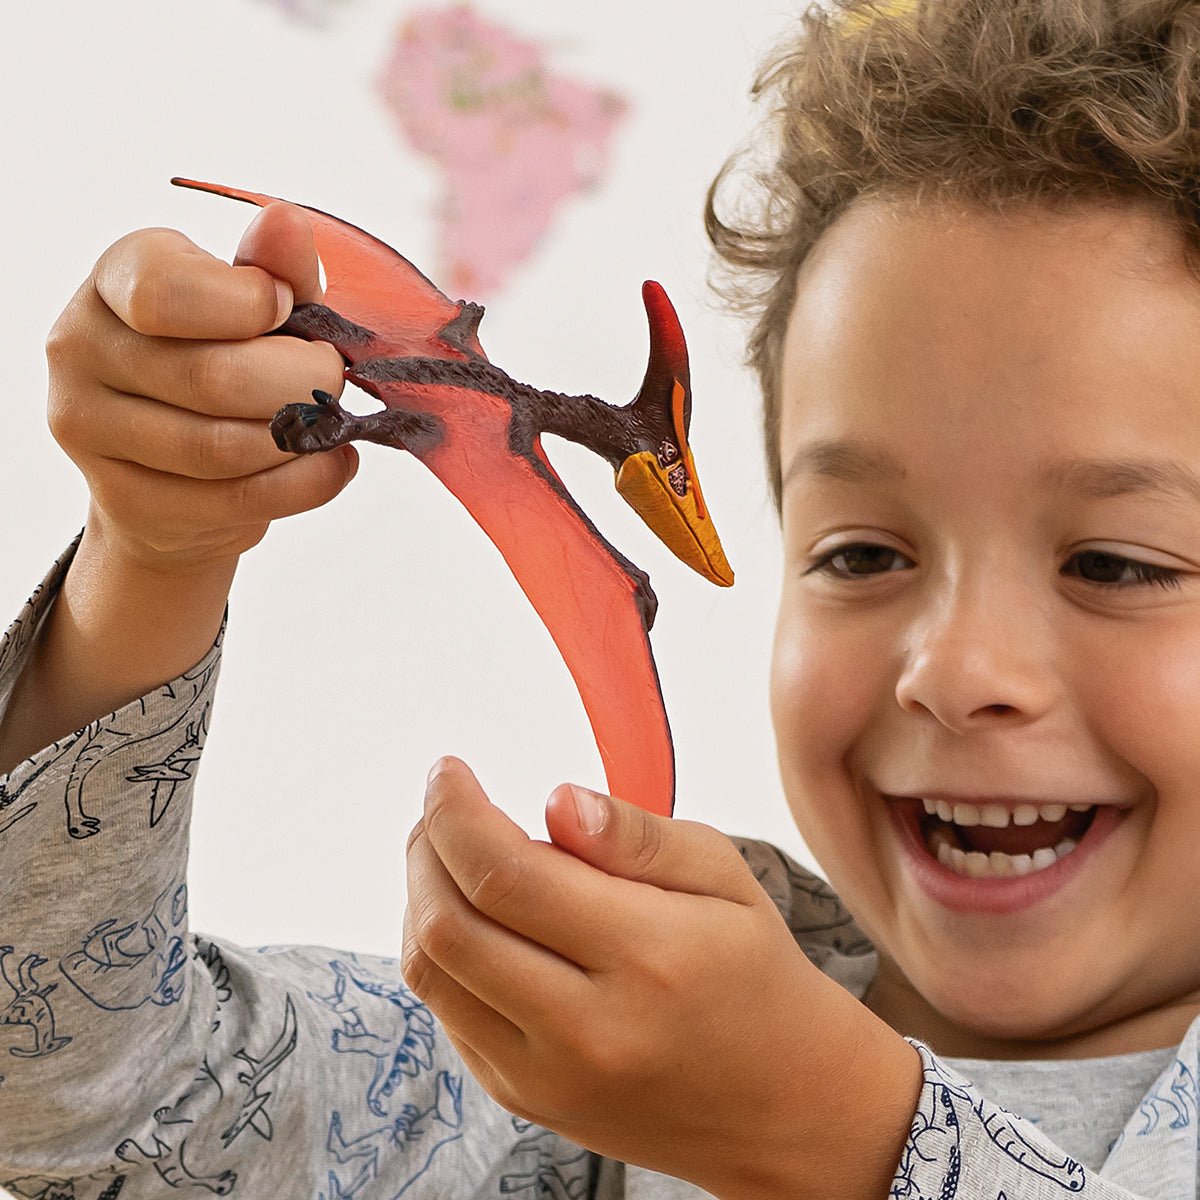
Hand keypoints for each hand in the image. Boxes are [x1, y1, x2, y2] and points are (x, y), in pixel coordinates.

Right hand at [45, 202, 353, 572]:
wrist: (176, 472)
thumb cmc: (227, 363)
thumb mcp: (255, 308)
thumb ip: (275, 270)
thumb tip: (286, 220)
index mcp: (114, 279)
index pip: (165, 290)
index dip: (249, 305)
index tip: (285, 309)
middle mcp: (81, 346)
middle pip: (213, 378)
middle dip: (301, 382)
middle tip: (334, 380)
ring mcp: (89, 428)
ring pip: (224, 447)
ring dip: (303, 440)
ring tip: (331, 425)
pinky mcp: (124, 499)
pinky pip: (238, 500)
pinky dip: (306, 483)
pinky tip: (331, 463)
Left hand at [403, 758, 921, 1199]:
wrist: (781, 1105)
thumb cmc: (753, 971)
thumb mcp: (724, 876)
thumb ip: (636, 836)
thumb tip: (556, 800)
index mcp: (648, 957)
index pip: (508, 875)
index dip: (456, 812)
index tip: (447, 769)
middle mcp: (588, 1029)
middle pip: (450, 925)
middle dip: (425, 846)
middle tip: (444, 804)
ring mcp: (548, 1076)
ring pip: (433, 972)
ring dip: (421, 896)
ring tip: (451, 852)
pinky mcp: (525, 1099)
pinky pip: (448, 1012)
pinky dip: (443, 948)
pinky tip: (478, 915)